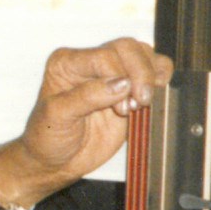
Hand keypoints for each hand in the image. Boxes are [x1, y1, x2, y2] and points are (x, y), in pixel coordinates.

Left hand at [0, 38, 174, 207]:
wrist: (57, 161)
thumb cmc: (49, 138)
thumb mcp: (58, 117)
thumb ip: (87, 97)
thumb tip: (122, 84)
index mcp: (67, 62)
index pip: (104, 55)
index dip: (119, 77)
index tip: (122, 108)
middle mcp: (90, 62)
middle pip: (127, 48)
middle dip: (140, 74)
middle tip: (139, 104)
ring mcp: (112, 73)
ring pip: (142, 53)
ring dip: (151, 76)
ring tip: (141, 104)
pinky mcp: (130, 87)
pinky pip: (153, 69)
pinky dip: (161, 78)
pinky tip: (153, 96)